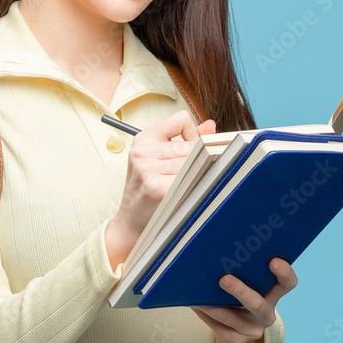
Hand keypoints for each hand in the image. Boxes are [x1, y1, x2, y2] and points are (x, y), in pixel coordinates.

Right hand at [109, 113, 217, 248]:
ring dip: (195, 176)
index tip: (187, 151)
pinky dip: (193, 187)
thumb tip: (210, 126)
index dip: (192, 135)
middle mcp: (142, 151)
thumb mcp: (160, 160)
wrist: (132, 222)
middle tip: (187, 176)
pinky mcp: (156, 187)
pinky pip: (190, 179)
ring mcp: (147, 169)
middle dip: (197, 160)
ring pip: (193, 162)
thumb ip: (186, 140)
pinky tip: (182, 195)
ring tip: (182, 187)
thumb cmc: (149, 191)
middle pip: (192, 144)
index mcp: (143, 139)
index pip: (181, 120)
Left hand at [190, 257, 296, 342]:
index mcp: (273, 295)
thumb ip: (243, 275)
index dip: (284, 272)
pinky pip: (219, 329)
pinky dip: (206, 316)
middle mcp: (266, 314)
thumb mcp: (248, 287)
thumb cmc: (239, 299)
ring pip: (232, 318)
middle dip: (240, 291)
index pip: (288, 284)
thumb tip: (219, 256)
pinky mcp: (237, 341)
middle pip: (258, 304)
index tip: (273, 261)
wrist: (236, 330)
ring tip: (197, 296)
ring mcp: (253, 330)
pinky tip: (196, 307)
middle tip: (224, 279)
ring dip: (213, 306)